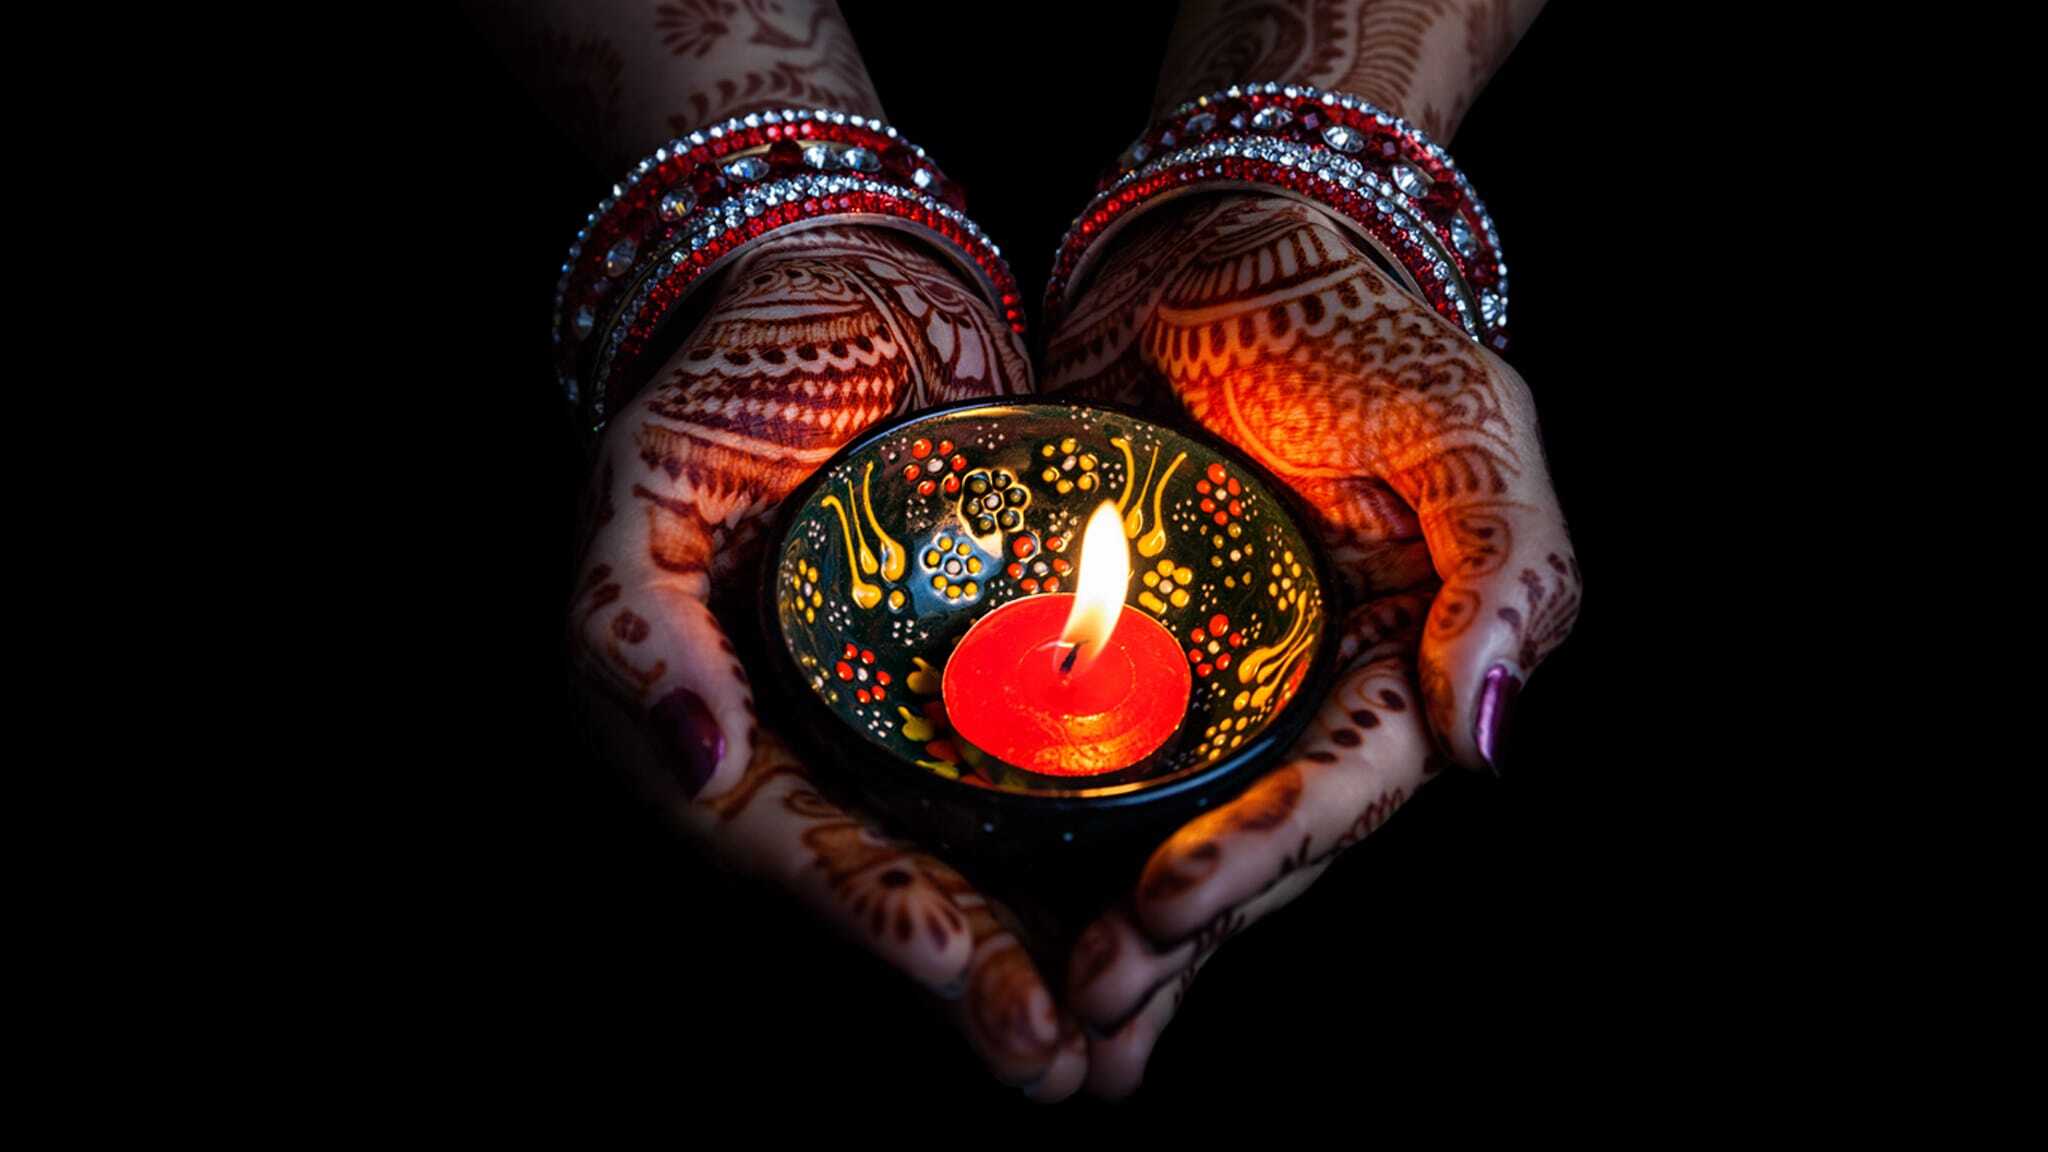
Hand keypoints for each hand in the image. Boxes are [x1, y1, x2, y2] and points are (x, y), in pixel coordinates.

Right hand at [569, 224, 1086, 1098]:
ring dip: (1044, 949)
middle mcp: (809, 748)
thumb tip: (693, 761)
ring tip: (1124, 1037)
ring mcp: (902, 721)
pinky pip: (1035, 781)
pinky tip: (1160, 913)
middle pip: (898, 881)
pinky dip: (1091, 852)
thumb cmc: (731, 374)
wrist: (845, 283)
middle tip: (1070, 1061)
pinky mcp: (982, 679)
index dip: (884, 915)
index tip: (976, 971)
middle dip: (981, 979)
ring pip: (973, 860)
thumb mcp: (650, 480)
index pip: (797, 845)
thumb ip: (634, 622)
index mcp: (713, 725)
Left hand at [1042, 194, 1581, 1095]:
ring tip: (1058, 1019)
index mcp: (1404, 660)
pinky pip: (1085, 766)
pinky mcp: (1116, 661)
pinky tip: (1003, 917)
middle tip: (1093, 1007)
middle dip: (1179, 932)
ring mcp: (1209, 687)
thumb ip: (1500, 567)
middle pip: (1252, 838)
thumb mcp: (1456, 421)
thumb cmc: (1348, 322)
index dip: (1265, 849)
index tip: (1170, 901)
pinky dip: (1053, 846)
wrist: (1212, 244)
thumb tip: (1488, 739)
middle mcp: (1307, 694)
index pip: (1342, 783)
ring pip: (1170, 832)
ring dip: (1122, 933)